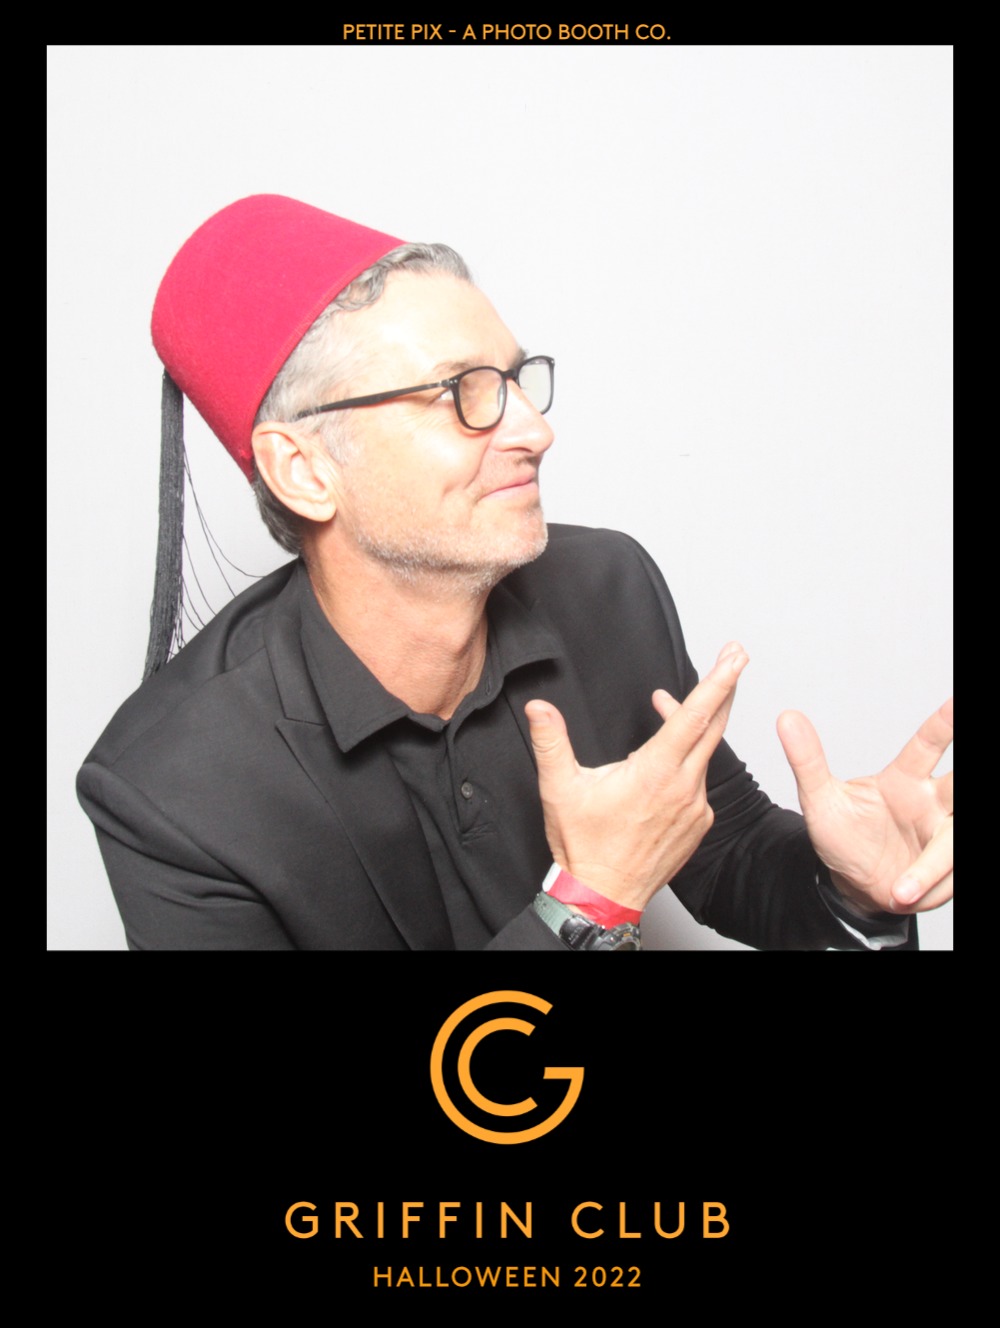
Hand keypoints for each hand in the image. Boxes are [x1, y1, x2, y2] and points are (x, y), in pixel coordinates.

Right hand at [525, 642, 748, 910]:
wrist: (604, 894)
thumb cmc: (585, 845)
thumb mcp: (560, 788)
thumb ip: (552, 742)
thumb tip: (539, 708)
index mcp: (654, 772)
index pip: (694, 716)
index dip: (717, 682)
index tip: (734, 657)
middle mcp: (682, 787)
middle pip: (714, 726)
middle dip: (725, 688)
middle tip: (735, 657)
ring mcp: (695, 807)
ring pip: (703, 753)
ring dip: (693, 727)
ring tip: (668, 707)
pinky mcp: (698, 823)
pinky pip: (700, 782)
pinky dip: (688, 762)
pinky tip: (667, 764)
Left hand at [777, 699, 952, 914]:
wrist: (852, 884)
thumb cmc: (842, 836)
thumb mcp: (820, 800)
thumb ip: (808, 760)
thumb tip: (786, 717)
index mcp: (904, 780)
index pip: (927, 746)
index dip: (945, 725)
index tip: (955, 703)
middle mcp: (932, 802)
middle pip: (961, 784)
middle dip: (967, 775)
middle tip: (987, 764)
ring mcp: (943, 833)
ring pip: (954, 839)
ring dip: (934, 865)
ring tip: (901, 891)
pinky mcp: (949, 866)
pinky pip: (953, 873)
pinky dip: (931, 886)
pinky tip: (906, 895)